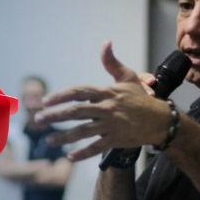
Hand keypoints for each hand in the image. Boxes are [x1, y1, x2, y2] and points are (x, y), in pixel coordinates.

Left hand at [35, 41, 170, 161]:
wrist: (162, 120)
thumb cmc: (141, 98)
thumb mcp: (128, 77)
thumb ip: (112, 63)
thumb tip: (105, 43)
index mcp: (107, 92)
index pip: (79, 91)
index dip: (60, 95)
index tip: (45, 101)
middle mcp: (107, 108)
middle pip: (75, 112)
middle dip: (54, 116)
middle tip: (38, 120)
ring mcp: (111, 125)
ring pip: (82, 131)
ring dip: (63, 137)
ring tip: (49, 141)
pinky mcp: (116, 139)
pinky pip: (96, 147)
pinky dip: (82, 153)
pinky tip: (70, 156)